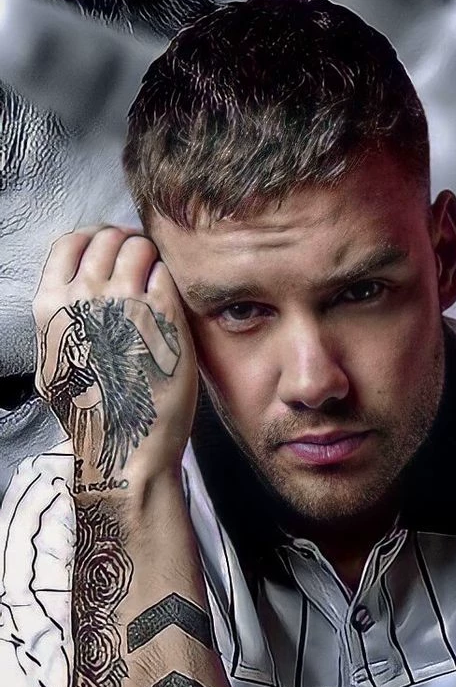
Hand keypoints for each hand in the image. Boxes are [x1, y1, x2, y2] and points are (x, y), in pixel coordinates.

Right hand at [32, 226, 198, 491]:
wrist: (126, 448)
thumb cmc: (93, 415)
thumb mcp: (54, 366)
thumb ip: (60, 323)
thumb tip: (69, 291)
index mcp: (52, 307)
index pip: (71, 242)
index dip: (94, 239)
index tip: (110, 251)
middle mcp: (84, 297)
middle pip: (108, 238)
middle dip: (127, 245)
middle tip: (141, 265)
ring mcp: (125, 303)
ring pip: (140, 248)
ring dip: (151, 258)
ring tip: (158, 283)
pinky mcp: (163, 315)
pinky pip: (167, 274)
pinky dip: (170, 281)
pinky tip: (171, 305)